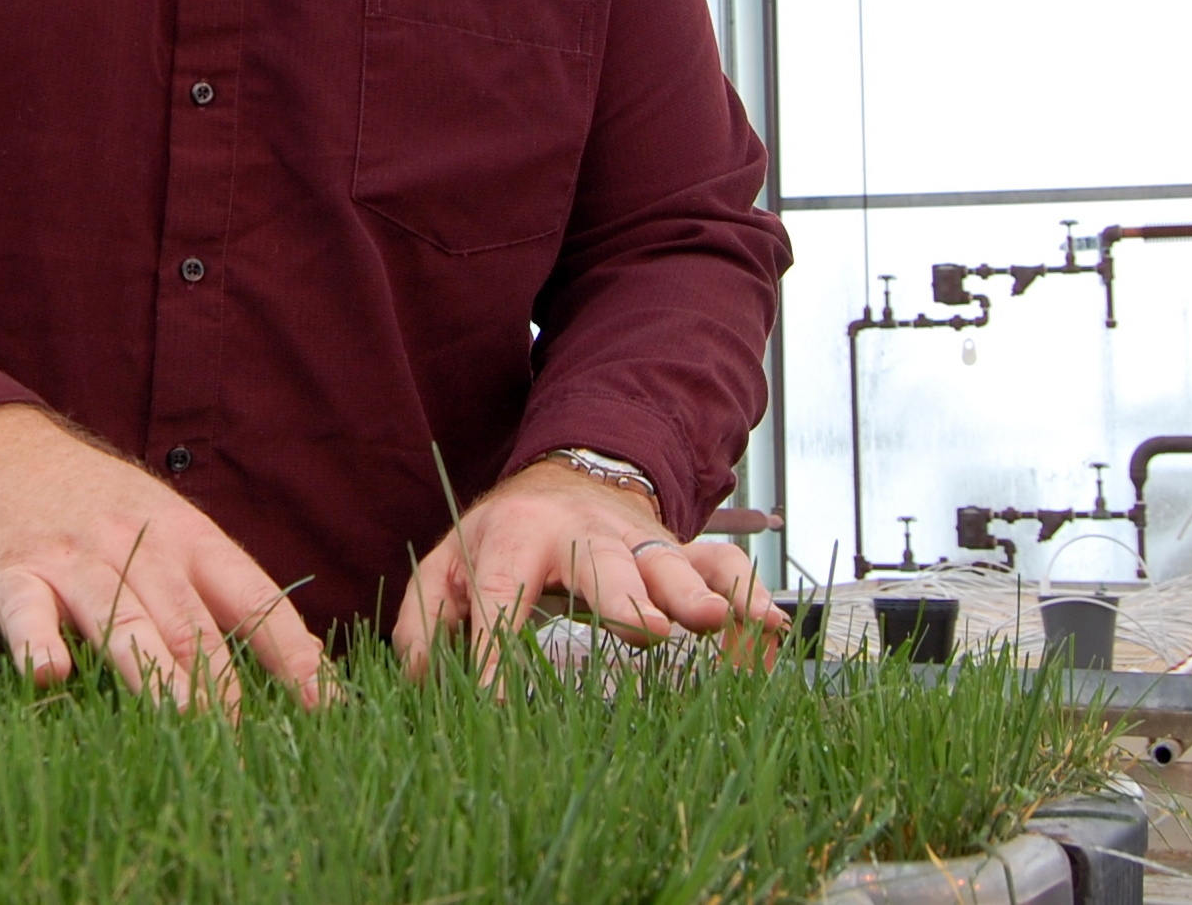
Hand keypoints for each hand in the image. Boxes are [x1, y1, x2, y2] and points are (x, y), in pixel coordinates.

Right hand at [0, 404, 326, 712]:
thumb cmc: (98, 508)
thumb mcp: (167, 528)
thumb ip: (218, 592)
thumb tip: (301, 663)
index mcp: (186, 536)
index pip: (251, 596)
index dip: (289, 650)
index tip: (322, 706)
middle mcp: (136, 544)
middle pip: (187, 621)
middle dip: (222, 684)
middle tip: (247, 746)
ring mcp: (72, 558)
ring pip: (121, 618)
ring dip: (153, 672)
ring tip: (183, 722)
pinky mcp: (11, 573)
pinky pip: (27, 611)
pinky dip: (37, 641)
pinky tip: (50, 675)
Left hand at [392, 459, 779, 679]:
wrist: (563, 483)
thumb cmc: (499, 541)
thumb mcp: (443, 568)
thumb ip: (422, 625)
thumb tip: (421, 684)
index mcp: (513, 538)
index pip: (498, 597)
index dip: (493, 651)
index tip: (494, 707)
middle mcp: (580, 536)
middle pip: (604, 566)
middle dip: (627, 597)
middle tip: (650, 632)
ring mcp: (636, 542)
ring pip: (670, 562)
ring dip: (695, 591)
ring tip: (716, 622)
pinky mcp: (679, 551)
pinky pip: (723, 565)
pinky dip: (748, 592)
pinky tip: (770, 627)